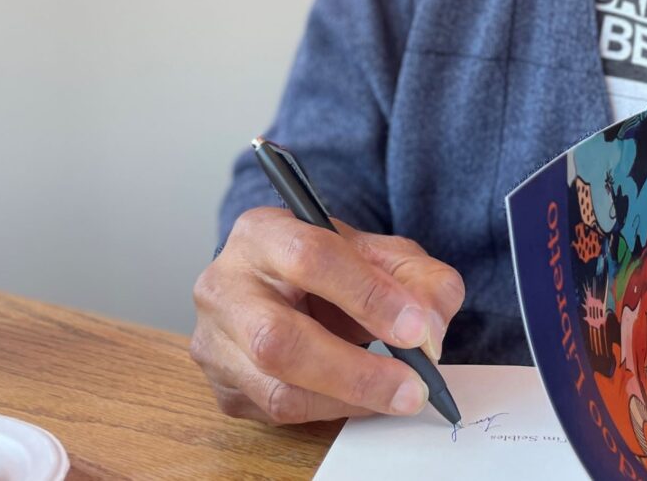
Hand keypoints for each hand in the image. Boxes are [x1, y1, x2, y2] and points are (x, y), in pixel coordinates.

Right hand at [190, 207, 465, 424]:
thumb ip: (420, 279)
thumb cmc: (334, 266)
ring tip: (400, 394)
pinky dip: (333, 411)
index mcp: (263, 232)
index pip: (310, 257)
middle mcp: (225, 285)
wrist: (290, 285)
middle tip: (413, 383)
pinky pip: (278, 413)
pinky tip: (365, 398)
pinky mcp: (224, 388)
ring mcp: (216, 341)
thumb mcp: (383, 254)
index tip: (415, 327)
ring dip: (350, 399)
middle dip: (356, 370)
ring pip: (277, 388)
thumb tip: (430, 330)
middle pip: (279, 338)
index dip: (367, 294)